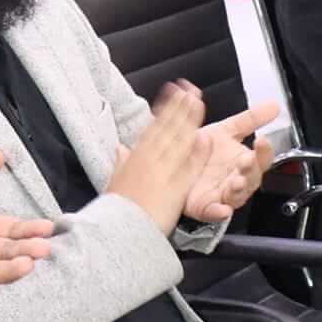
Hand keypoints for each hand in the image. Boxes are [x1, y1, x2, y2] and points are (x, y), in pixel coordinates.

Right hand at [105, 84, 210, 235]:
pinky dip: (197, 152)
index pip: (154, 127)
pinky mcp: (175, 188)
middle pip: (168, 128)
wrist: (119, 231)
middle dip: (179, 107)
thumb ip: (120, 162)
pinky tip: (206, 138)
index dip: (164, 109)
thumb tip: (119, 148)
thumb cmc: (116, 209)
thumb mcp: (114, 180)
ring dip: (190, 121)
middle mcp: (149, 159)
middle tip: (190, 89)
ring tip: (198, 103)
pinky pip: (189, 168)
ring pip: (179, 142)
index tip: (172, 93)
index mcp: (135, 156)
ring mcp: (163, 172)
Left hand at [182, 98, 277, 222]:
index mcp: (244, 162)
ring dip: (239, 189)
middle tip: (246, 160)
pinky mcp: (206, 206)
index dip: (264, 151)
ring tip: (236, 182)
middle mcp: (236, 179)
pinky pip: (215, 212)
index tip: (262, 140)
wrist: (175, 162)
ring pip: (237, 196)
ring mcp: (223, 194)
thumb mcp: (226, 130)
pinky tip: (221, 209)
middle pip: (252, 178)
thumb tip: (274, 106)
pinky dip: (219, 212)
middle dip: (251, 170)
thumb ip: (250, 119)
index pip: (261, 158)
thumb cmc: (204, 150)